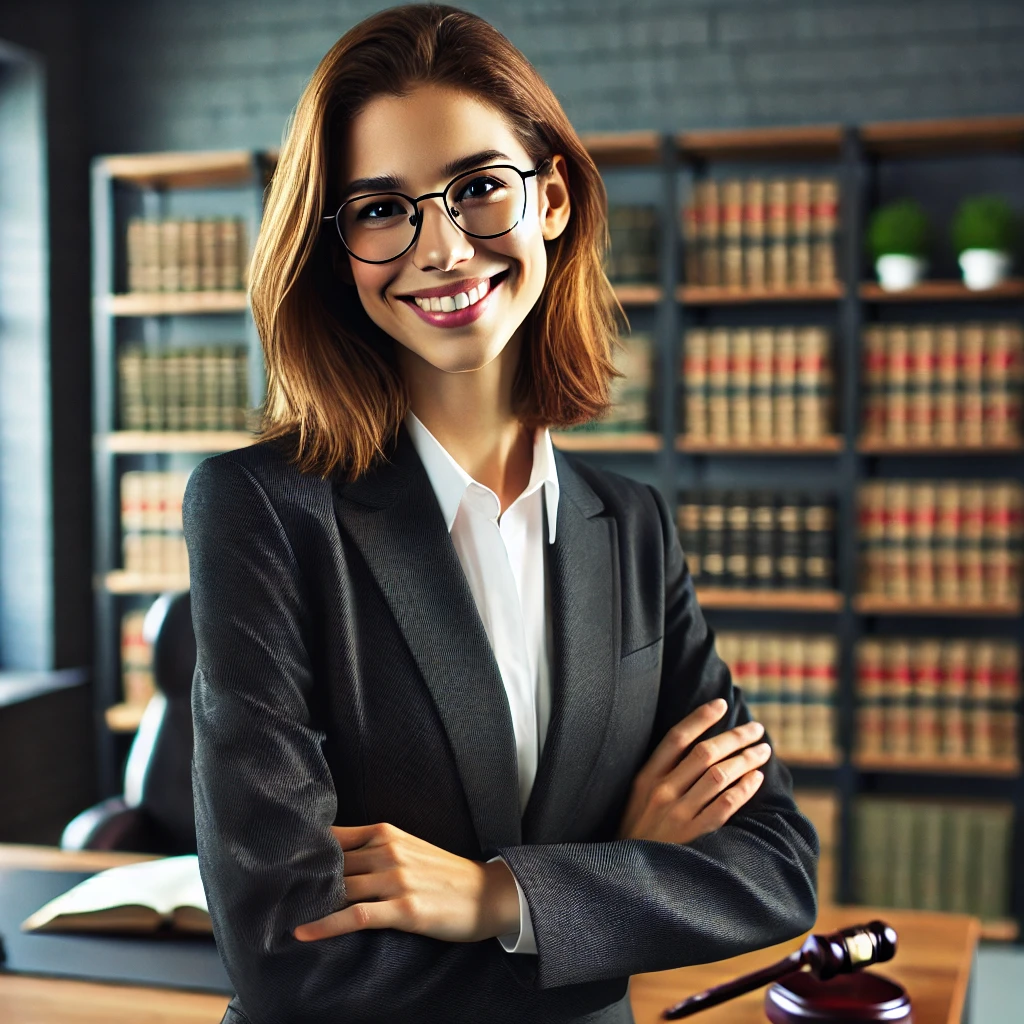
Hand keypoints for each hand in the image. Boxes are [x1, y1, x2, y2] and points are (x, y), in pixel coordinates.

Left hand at [292, 822, 519, 943]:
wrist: (487, 893)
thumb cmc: (444, 874)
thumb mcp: (408, 849)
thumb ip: (373, 849)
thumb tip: (333, 858)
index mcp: (386, 833)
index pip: (333, 837)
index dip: (302, 849)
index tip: (272, 859)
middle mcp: (388, 852)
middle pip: (331, 865)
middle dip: (299, 878)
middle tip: (264, 891)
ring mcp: (396, 880)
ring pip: (339, 888)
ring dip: (307, 902)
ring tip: (274, 913)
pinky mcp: (403, 910)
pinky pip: (356, 916)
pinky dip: (326, 924)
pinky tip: (304, 932)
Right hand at [615, 698, 770, 843]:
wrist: (626, 876)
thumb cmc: (637, 832)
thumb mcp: (637, 798)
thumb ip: (660, 774)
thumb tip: (694, 747)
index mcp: (646, 778)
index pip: (677, 738)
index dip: (700, 718)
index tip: (722, 704)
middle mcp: (662, 792)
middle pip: (704, 753)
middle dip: (735, 736)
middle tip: (756, 728)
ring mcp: (678, 814)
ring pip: (719, 776)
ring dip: (745, 759)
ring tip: (762, 750)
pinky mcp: (694, 836)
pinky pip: (725, 805)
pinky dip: (744, 789)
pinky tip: (757, 778)